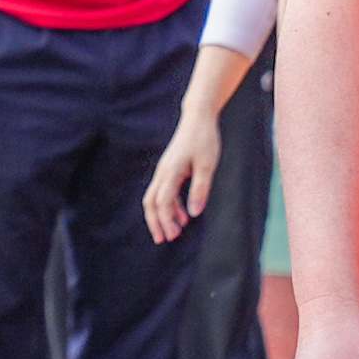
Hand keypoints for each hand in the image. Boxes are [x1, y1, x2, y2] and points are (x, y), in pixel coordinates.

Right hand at [139, 105, 220, 246]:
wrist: (198, 118)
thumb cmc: (204, 139)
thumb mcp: (207, 165)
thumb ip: (200, 189)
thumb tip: (195, 214)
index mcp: (171, 171)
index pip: (162, 201)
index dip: (165, 220)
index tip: (173, 236)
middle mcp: (163, 172)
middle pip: (151, 202)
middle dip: (155, 222)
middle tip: (164, 240)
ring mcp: (165, 170)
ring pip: (156, 198)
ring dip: (164, 216)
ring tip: (176, 232)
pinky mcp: (170, 169)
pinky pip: (165, 191)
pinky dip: (171, 206)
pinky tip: (184, 216)